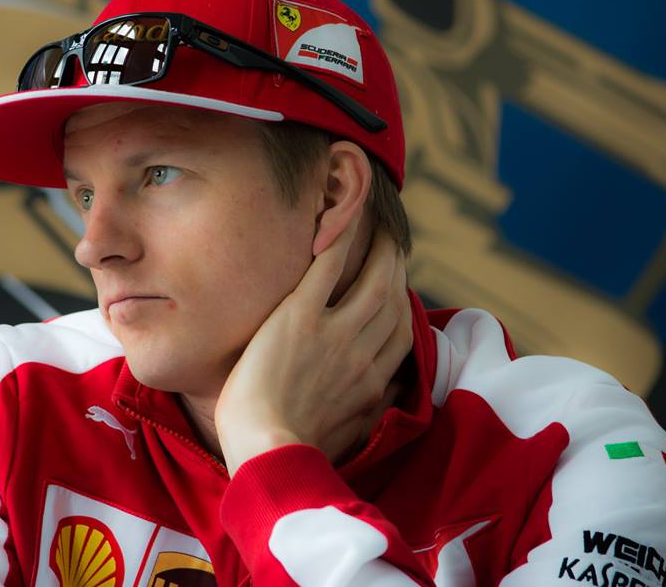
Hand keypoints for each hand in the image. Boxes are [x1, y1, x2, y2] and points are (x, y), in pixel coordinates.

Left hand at [215, 218, 412, 476]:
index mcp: (372, 384)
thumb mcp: (347, 437)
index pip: (401, 333)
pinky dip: (342, 237)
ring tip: (378, 226)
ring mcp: (333, 333)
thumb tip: (387, 393)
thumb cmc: (294, 451)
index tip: (397, 286)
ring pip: (372, 278)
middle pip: (392, 298)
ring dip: (379, 247)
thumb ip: (369, 411)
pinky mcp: (300, 317)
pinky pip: (329, 267)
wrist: (263, 450)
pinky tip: (344, 215)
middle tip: (391, 244)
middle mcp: (361, 353)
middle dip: (396, 268)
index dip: (402, 304)